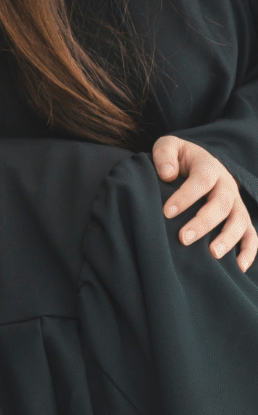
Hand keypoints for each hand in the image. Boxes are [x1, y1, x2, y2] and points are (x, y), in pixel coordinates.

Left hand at [154, 136, 256, 270]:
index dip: (186, 196)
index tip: (167, 212)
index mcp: (210, 167)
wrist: (199, 162)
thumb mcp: (170, 147)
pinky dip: (248, 252)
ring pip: (239, 222)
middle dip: (203, 223)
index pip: (202, 181)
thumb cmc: (180, 158)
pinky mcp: (242, 219)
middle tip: (183, 238)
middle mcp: (227, 186)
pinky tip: (239, 267)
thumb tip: (167, 174)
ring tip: (212, 254)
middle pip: (221, 204)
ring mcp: (237, 203)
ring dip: (227, 239)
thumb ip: (164, 154)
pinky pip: (251, 236)